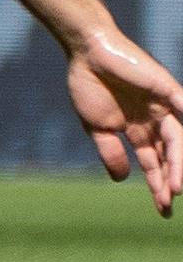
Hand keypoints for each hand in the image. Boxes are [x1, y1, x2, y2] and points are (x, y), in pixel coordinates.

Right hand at [66, 26, 182, 216]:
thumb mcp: (97, 126)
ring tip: (178, 186)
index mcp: (139, 130)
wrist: (87, 52)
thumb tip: (121, 180)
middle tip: (170, 201)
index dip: (159, 185)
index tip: (163, 209)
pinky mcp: (168, 89)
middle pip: (170, 155)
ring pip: (179, 140)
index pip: (155, 162)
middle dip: (171, 179)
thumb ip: (110, 152)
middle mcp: (157, 121)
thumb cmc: (88, 85)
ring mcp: (165, 105)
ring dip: (180, 163)